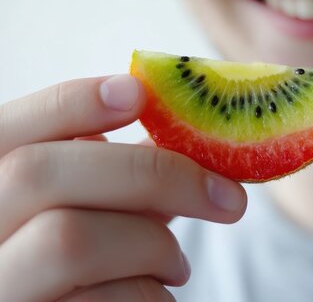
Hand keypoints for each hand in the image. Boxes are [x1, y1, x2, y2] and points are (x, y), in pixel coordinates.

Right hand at [0, 75, 246, 301]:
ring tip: (175, 264)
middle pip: (40, 173)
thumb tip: (190, 138)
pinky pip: (103, 300)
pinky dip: (151, 293)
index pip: (8, 128)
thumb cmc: (90, 266)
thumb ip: (124, 178)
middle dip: (152, 174)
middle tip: (228, 197)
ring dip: (153, 246)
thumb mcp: (98, 211)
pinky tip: (155, 294)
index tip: (138, 92)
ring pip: (71, 239)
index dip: (70, 102)